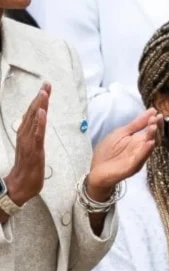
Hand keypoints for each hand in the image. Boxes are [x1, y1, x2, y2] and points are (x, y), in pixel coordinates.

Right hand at [5, 83, 50, 205]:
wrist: (21, 186)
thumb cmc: (28, 168)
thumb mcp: (34, 149)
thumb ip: (35, 137)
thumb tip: (38, 126)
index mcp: (25, 134)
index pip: (33, 114)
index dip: (39, 101)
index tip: (46, 88)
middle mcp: (25, 136)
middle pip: (32, 113)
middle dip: (40, 98)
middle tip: (46, 85)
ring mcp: (28, 143)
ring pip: (34, 121)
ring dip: (39, 106)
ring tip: (44, 93)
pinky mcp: (33, 151)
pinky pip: (36, 134)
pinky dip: (39, 123)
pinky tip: (41, 113)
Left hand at [87, 108, 159, 200]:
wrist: (97, 170)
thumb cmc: (108, 151)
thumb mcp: (122, 133)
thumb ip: (137, 124)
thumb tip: (152, 111)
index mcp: (139, 141)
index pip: (152, 131)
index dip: (156, 123)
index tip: (157, 114)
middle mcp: (141, 150)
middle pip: (153, 139)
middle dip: (155, 129)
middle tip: (155, 120)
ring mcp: (137, 159)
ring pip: (148, 149)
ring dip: (152, 138)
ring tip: (153, 128)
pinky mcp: (131, 167)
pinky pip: (140, 159)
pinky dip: (145, 151)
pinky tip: (149, 143)